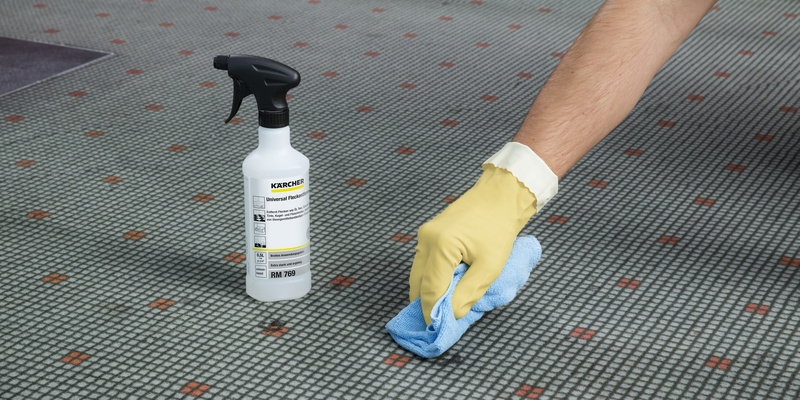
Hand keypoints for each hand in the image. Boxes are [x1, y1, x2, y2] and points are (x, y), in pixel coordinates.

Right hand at [409, 164, 538, 323]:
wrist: (499, 197)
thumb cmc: (499, 229)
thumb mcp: (490, 266)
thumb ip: (469, 293)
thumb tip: (452, 314)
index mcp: (441, 246)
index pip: (430, 290)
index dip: (432, 313)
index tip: (436, 331)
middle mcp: (426, 240)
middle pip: (417, 284)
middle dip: (426, 305)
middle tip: (438, 323)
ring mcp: (424, 235)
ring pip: (417, 275)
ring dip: (428, 292)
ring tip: (444, 307)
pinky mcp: (428, 234)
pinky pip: (423, 264)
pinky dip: (430, 279)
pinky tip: (445, 288)